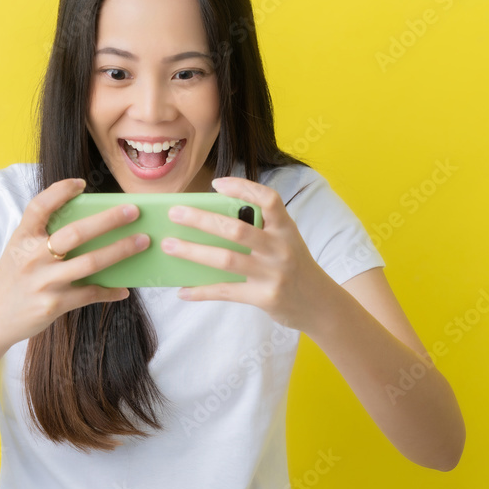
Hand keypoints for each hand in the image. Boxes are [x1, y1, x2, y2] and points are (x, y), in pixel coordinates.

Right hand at [0, 178, 149, 348]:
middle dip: (108, 220)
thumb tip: (93, 224)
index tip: (82, 183)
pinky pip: (89, 294)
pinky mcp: (53, 305)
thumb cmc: (14, 278)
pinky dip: (109, 291)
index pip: (39, 206)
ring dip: (120, 251)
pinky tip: (124, 289)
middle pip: (76, 233)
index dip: (60, 191)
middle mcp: (32, 257)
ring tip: (142, 241)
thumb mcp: (20, 250)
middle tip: (133, 211)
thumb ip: (45, 236)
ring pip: (90, 263)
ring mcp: (44, 281)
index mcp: (22, 237)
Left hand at [159, 176, 337, 330]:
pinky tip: (182, 290)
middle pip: (236, 229)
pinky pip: (226, 291)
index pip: (268, 199)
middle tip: (174, 213)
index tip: (216, 184)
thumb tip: (209, 220)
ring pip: (226, 259)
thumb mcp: (286, 240)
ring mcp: (272, 274)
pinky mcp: (264, 297)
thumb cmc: (294, 265)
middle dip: (201, 220)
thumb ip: (260, 229)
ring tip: (169, 246)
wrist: (320, 304)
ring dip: (193, 251)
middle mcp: (280, 248)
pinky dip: (201, 291)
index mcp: (286, 228)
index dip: (243, 188)